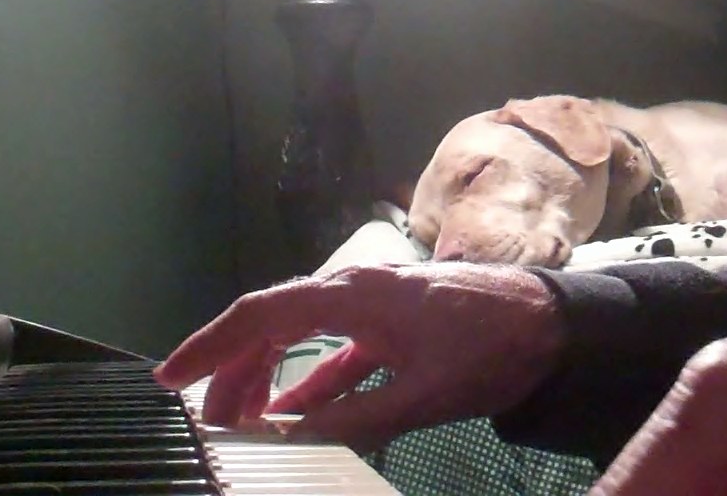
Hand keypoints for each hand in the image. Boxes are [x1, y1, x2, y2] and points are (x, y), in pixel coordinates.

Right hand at [153, 262, 565, 452]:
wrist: (553, 323)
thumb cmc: (492, 346)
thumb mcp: (424, 393)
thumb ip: (354, 418)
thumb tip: (290, 437)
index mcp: (354, 294)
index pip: (263, 314)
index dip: (212, 344)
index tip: (172, 377)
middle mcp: (355, 289)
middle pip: (273, 324)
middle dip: (232, 369)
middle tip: (203, 417)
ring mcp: (376, 305)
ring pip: (302, 338)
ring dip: (268, 377)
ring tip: (238, 420)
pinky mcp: (395, 324)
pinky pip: (337, 352)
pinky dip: (310, 382)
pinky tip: (295, 414)